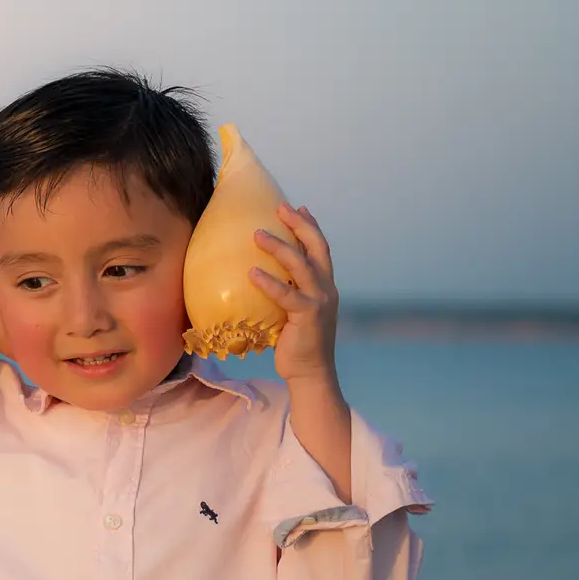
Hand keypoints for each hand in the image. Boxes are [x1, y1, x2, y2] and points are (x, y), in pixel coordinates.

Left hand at [249, 204, 340, 386]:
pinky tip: (251, 272)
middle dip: (300, 225)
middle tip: (281, 207)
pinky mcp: (308, 316)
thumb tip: (259, 275)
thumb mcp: (295, 311)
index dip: (311, 226)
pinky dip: (269, 282)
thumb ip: (288, 292)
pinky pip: (286, 294)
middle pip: (316, 248)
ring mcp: (320, 301)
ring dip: (279, 247)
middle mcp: (327, 289)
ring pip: (301, 265)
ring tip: (257, 234)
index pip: (320, 249)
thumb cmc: (297, 342)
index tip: (298, 207)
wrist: (311, 372)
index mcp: (325, 286)